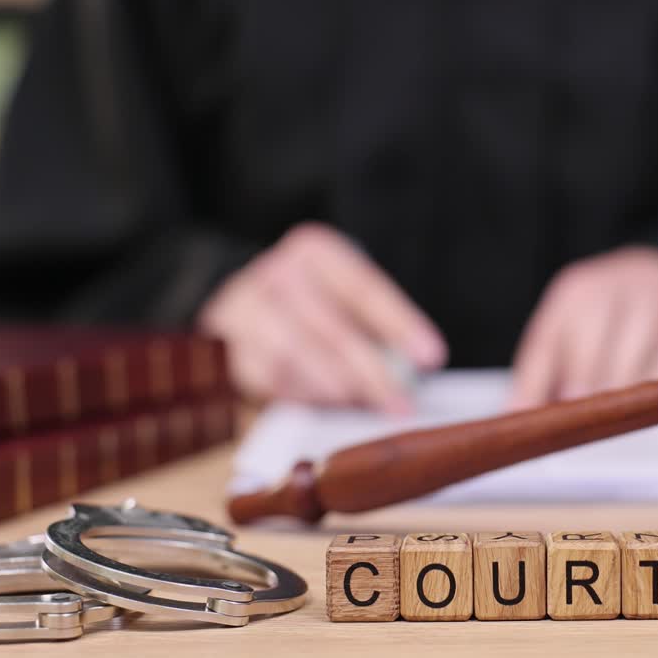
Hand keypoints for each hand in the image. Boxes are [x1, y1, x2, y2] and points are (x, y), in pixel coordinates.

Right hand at [198, 223, 446, 411]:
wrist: (240, 306)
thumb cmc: (309, 304)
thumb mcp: (342, 296)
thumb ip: (374, 325)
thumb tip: (414, 366)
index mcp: (314, 252)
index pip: (362, 288)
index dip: (399, 324)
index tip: (430, 357)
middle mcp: (276, 273)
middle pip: (333, 329)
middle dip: (374, 373)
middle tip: (402, 403)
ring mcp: (245, 310)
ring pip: (298, 356)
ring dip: (338, 388)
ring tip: (368, 406)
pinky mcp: (228, 348)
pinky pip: (270, 379)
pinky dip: (304, 395)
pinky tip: (329, 404)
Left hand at [510, 246, 657, 408]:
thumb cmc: (608, 310)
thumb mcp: (565, 329)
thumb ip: (537, 375)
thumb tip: (511, 420)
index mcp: (573, 293)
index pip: (546, 343)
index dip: (537, 385)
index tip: (539, 420)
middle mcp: (611, 289)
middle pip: (589, 349)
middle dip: (582, 389)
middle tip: (582, 420)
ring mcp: (654, 300)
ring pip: (631, 362)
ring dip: (620, 395)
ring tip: (615, 415)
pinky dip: (657, 391)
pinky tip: (649, 400)